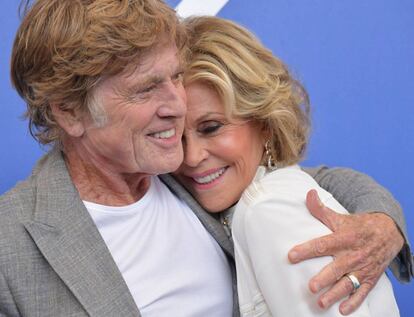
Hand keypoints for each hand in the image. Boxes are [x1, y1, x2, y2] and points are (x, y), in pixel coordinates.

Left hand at [288, 189, 403, 314]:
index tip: (291, 255)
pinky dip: (354, 302)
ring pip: (348, 284)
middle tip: (311, 286)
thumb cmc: (358, 225)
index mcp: (344, 238)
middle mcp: (353, 254)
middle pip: (337, 268)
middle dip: (324, 278)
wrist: (388, 232)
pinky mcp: (370, 278)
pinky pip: (362, 292)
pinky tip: (342, 310)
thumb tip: (308, 194)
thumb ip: (320, 209)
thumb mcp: (340, 217)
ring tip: (321, 302)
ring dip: (335, 294)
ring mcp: (363, 268)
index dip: (307, 249)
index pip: (323, 244)